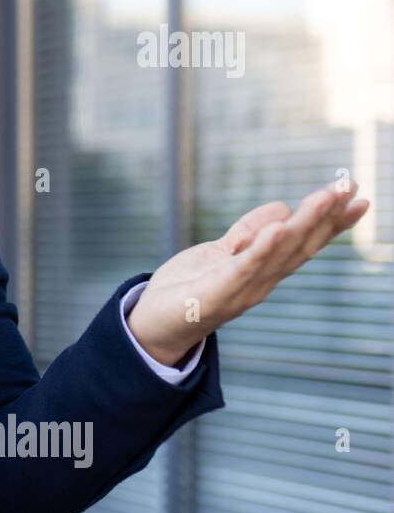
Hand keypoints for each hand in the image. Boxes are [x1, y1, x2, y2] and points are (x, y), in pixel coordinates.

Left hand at [126, 179, 371, 365]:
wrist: (154, 325)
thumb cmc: (189, 288)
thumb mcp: (221, 252)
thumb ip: (248, 233)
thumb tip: (282, 208)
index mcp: (263, 270)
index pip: (303, 242)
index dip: (331, 221)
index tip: (358, 197)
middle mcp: (260, 281)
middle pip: (299, 246)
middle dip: (326, 217)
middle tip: (351, 188)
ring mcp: (241, 289)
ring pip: (279, 253)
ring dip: (304, 225)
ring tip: (325, 197)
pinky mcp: (216, 294)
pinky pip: (243, 269)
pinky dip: (262, 249)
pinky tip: (279, 228)